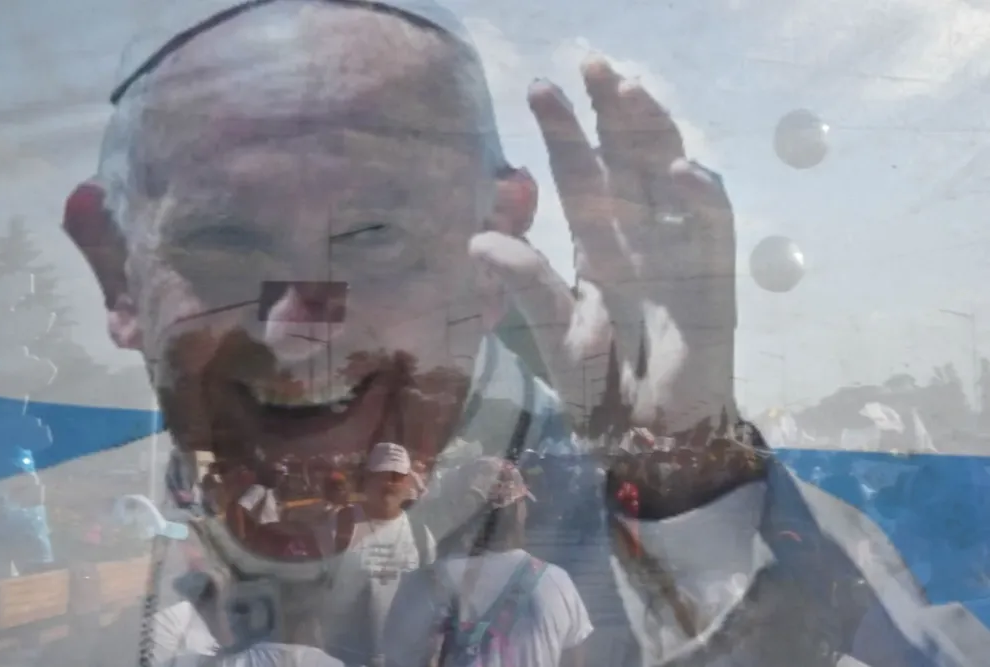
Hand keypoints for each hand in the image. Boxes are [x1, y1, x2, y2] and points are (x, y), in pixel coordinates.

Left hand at [470, 55, 736, 435]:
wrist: (653, 434)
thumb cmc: (601, 388)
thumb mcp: (557, 334)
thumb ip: (529, 287)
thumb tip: (479, 238)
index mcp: (595, 244)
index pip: (579, 175)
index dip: (564, 133)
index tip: (541, 88)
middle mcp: (636, 234)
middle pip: (625, 159)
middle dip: (611, 112)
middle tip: (593, 63)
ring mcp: (677, 247)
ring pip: (668, 172)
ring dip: (653, 132)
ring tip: (630, 92)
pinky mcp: (714, 272)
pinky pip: (711, 223)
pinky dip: (700, 195)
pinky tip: (678, 171)